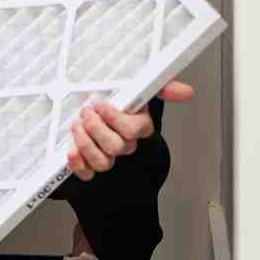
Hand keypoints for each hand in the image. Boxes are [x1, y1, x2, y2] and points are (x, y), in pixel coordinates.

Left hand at [65, 80, 193, 181]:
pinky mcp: (90, 165)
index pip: (133, 130)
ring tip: (77, 126)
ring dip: (86, 144)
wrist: (89, 107)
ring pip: (103, 162)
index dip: (115, 119)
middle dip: (97, 128)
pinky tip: (71, 150)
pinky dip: (78, 164)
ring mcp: (109, 156)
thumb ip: (161, 87)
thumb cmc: (113, 97)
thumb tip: (187, 92)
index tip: (100, 104)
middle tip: (85, 112)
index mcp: (138, 126)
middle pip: (116, 147)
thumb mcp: (135, 86)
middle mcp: (125, 144)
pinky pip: (87, 174)